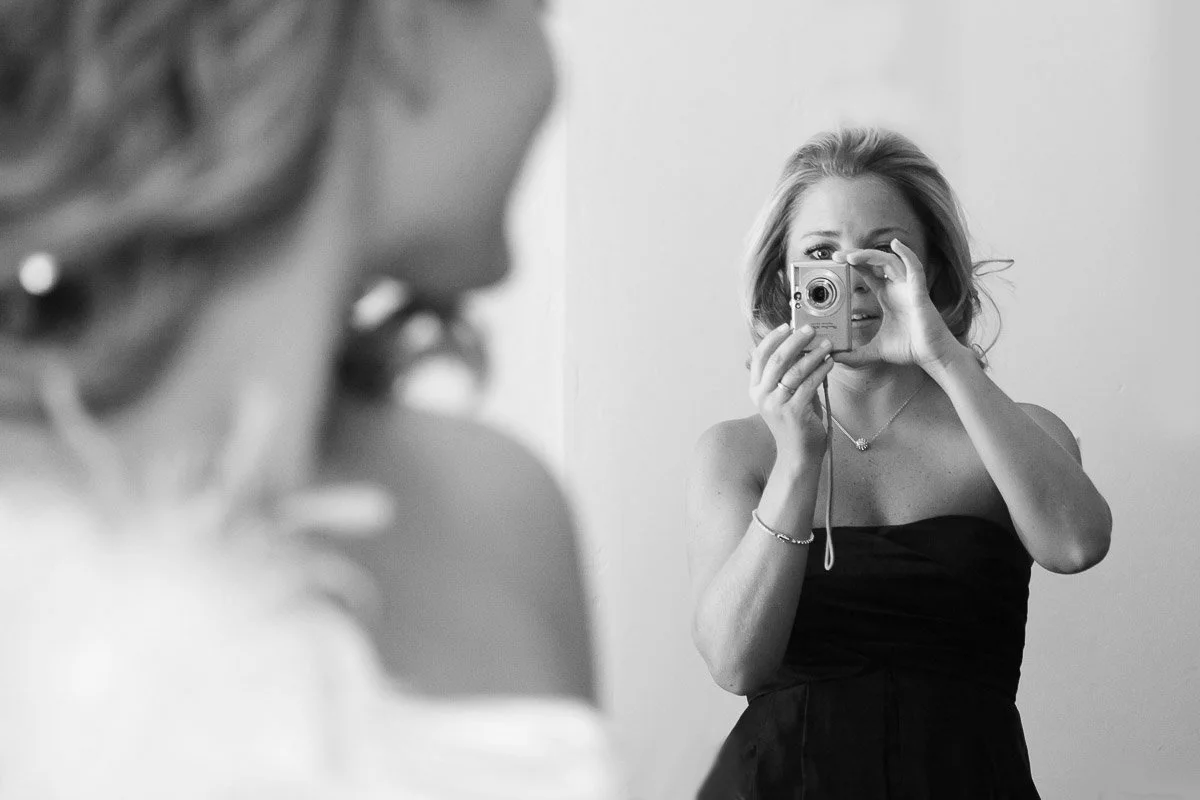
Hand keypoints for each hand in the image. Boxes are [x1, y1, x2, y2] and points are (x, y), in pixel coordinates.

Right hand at [749, 323, 836, 468]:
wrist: (798, 454)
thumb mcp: (784, 395)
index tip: (787, 326)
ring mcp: (776, 405)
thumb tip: (799, 346)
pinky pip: (810, 383)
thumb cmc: (794, 422)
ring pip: (795, 370)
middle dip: (795, 341)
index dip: (773, 338)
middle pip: (776, 359)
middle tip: (810, 330)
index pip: (760, 357)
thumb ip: (786, 374)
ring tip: (827, 345)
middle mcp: (762, 396)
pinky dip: (821, 369)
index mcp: (756, 390)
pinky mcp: (794, 412)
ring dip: (814, 354)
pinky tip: (830, 363)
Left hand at [833, 239, 964, 368]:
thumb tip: (835, 358)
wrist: (931, 356)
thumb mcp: (874, 351)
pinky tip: (896, 244)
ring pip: (889, 261)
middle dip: (856, 256)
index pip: (867, 273)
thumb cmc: (909, 349)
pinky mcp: (919, 292)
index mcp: (887, 296)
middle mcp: (897, 287)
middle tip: (837, 256)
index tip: (836, 263)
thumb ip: (855, 355)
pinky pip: (915, 268)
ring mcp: (909, 287)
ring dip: (870, 255)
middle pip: (875, 263)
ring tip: (851, 256)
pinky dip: (907, 254)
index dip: (853, 265)